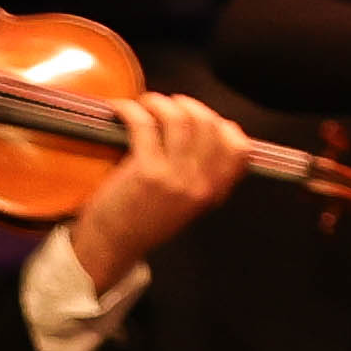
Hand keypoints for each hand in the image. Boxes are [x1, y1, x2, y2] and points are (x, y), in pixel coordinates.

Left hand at [62, 90, 253, 291]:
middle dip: (189, 106)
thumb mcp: (186, 205)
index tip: (202, 119)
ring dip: (161, 103)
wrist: (111, 247)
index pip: (239, 149)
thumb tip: (203, 131)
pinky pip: (145, 124)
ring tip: (147, 105)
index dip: (223, 126)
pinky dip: (132, 109)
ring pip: (180, 119)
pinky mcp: (146, 171)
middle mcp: (199, 184)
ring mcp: (174, 177)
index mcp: (212, 193)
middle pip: (209, 124)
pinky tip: (122, 109)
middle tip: (169, 106)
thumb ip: (201, 176)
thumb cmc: (143, 223)